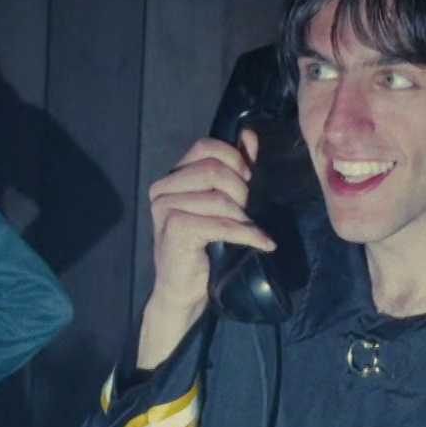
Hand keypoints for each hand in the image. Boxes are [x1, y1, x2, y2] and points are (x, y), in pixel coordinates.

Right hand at [137, 128, 275, 368]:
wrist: (184, 291)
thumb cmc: (204, 248)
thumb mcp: (222, 204)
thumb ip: (235, 169)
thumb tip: (249, 135)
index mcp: (172, 177)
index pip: (205, 146)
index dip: (234, 159)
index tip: (249, 180)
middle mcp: (162, 189)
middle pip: (214, 170)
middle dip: (242, 190)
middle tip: (250, 211)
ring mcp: (164, 208)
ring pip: (219, 198)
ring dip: (244, 215)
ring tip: (254, 230)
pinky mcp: (175, 229)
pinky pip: (221, 223)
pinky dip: (247, 233)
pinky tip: (263, 243)